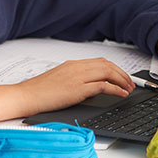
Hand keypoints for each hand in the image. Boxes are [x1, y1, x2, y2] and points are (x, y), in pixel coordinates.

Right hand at [0, 58, 134, 124]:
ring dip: (122, 80)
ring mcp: (77, 77)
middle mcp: (76, 67)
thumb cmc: (39, 91)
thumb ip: (74, 79)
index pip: (100, 62)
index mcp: (72, 65)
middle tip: (131, 83)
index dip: (115, 68)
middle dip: (122, 73)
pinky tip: (121, 94)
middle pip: (107, 65)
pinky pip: (102, 85)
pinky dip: (115, 88)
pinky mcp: (77, 88)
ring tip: (129, 89)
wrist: (26, 95)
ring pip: (107, 72)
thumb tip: (88, 86)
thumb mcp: (59, 80)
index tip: (122, 77)